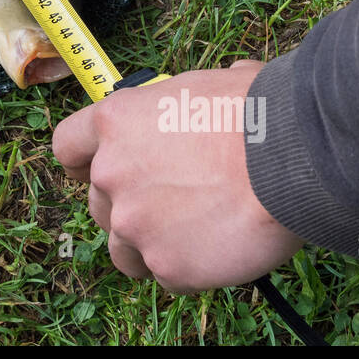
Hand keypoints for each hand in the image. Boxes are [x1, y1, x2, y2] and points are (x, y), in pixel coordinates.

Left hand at [53, 59, 302, 292]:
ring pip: (123, 248)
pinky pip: (167, 274)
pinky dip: (188, 267)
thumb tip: (203, 98)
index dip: (81, 162)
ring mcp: (134, 223)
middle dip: (127, 205)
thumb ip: (177, 103)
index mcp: (114, 122)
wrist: (292, 157)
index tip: (96, 170)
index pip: (67, 146)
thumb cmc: (256, 111)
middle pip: (97, 201)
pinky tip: (219, 247)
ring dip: (150, 242)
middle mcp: (111, 172)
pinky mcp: (166, 265)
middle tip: (171, 203)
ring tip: (196, 232)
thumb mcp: (204, 83)